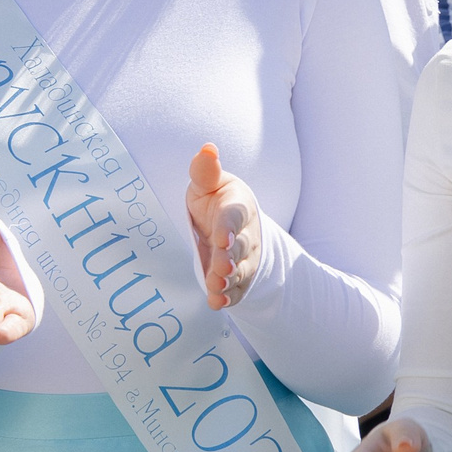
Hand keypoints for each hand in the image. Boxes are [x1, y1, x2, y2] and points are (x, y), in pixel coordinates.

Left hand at [187, 144, 261, 308]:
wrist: (226, 228)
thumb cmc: (214, 202)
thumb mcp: (209, 184)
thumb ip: (205, 171)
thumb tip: (207, 149)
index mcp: (238, 207)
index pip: (235, 216)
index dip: (229, 226)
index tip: (221, 236)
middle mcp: (246, 235)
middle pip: (241, 248)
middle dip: (231, 258)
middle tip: (221, 266)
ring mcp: (245, 260)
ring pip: (240, 271)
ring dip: (229, 279)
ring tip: (216, 285)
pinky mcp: (238, 280)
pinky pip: (236, 291)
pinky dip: (228, 298)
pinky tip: (217, 302)